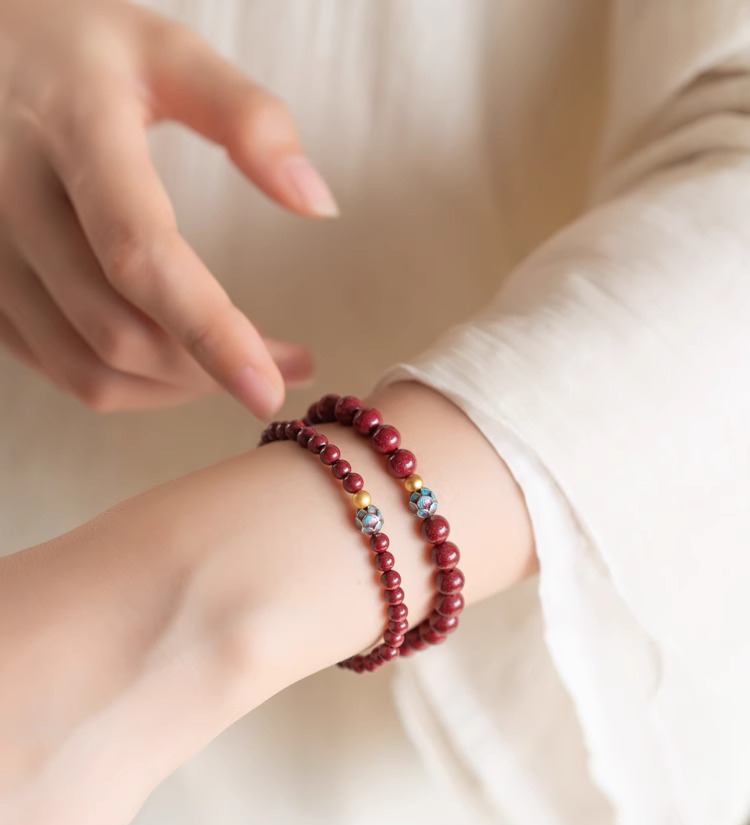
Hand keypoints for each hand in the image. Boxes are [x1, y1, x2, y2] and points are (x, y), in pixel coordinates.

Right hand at [0, 0, 336, 414]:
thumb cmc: (76, 51)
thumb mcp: (165, 51)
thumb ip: (248, 118)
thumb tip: (317, 204)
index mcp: (72, 132)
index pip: (141, 256)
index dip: (210, 333)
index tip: (271, 387)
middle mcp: (12, 200)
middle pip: (119, 333)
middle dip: (211, 370)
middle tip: (286, 366)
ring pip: (88, 370)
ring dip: (177, 389)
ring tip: (239, 366)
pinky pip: (60, 369)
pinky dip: (132, 384)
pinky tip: (179, 362)